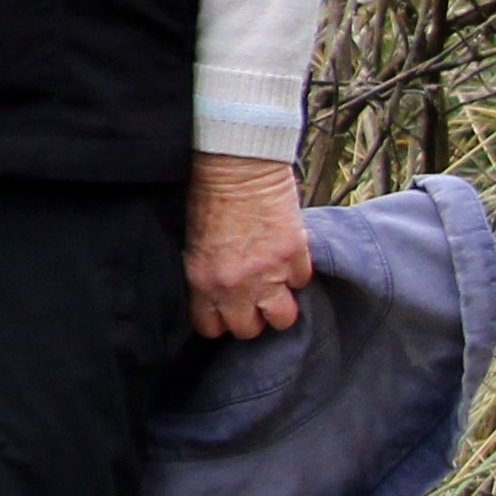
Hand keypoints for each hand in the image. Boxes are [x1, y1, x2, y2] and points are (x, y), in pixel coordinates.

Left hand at [189, 153, 313, 340]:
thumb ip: (208, 275)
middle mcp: (235, 285)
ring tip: (274, 287)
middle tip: (252, 299)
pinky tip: (286, 257)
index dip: (220, 322)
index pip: (211, 327)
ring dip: (279, 304)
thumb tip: (220, 295)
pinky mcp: (295, 257)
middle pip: (249, 330)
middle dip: (251, 317)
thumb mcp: (194, 243)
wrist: (236, 166)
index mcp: (203, 280)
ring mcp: (269, 273)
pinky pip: (302, 282)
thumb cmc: (208, 196)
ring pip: (282, 318)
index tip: (225, 313)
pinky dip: (296, 273)